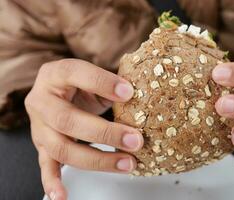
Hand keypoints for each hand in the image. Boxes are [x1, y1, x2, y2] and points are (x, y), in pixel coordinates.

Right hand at [25, 59, 143, 199]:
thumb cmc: (79, 85)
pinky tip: (63, 196)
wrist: (58, 92)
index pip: (75, 73)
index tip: (129, 92)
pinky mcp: (42, 146)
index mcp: (55, 74)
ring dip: (97, 159)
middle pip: (67, 119)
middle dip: (104, 133)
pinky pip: (45, 166)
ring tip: (127, 163)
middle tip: (135, 140)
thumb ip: (111, 84)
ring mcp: (40, 126)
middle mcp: (42, 101)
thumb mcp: (94, 77)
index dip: (102, 83)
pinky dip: (53, 183)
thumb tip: (141, 93)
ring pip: (61, 148)